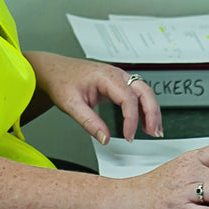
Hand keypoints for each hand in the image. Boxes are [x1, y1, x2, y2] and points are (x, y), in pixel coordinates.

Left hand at [24, 51, 161, 143]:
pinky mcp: (118, 83)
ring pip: (144, 91)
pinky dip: (144, 107)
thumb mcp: (71, 104)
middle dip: (152, 112)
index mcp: (106, 76)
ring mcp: (119, 77)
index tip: (129, 136)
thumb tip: (105, 138)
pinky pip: (136, 94)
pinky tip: (145, 121)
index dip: (132, 119)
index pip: (128, 97)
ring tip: (153, 129)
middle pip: (144, 91)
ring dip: (151, 110)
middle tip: (153, 132)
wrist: (55, 70)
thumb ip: (89, 122)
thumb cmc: (62, 81)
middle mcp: (116, 74)